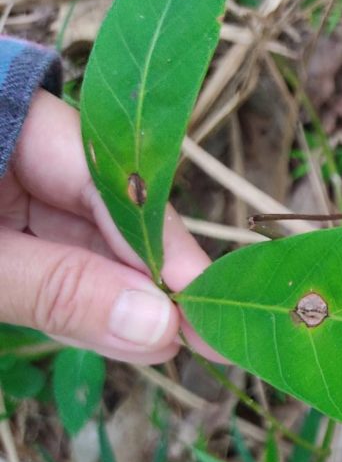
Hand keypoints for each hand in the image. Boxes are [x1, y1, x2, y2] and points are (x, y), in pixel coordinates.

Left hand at [0, 90, 212, 363]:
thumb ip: (59, 289)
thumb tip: (161, 328)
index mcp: (5, 118)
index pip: (109, 176)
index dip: (159, 242)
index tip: (203, 300)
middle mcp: (15, 142)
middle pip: (104, 208)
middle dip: (142, 275)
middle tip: (193, 336)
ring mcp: (4, 182)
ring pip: (82, 236)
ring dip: (114, 293)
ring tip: (157, 343)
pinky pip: (52, 253)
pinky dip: (77, 293)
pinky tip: (112, 329)